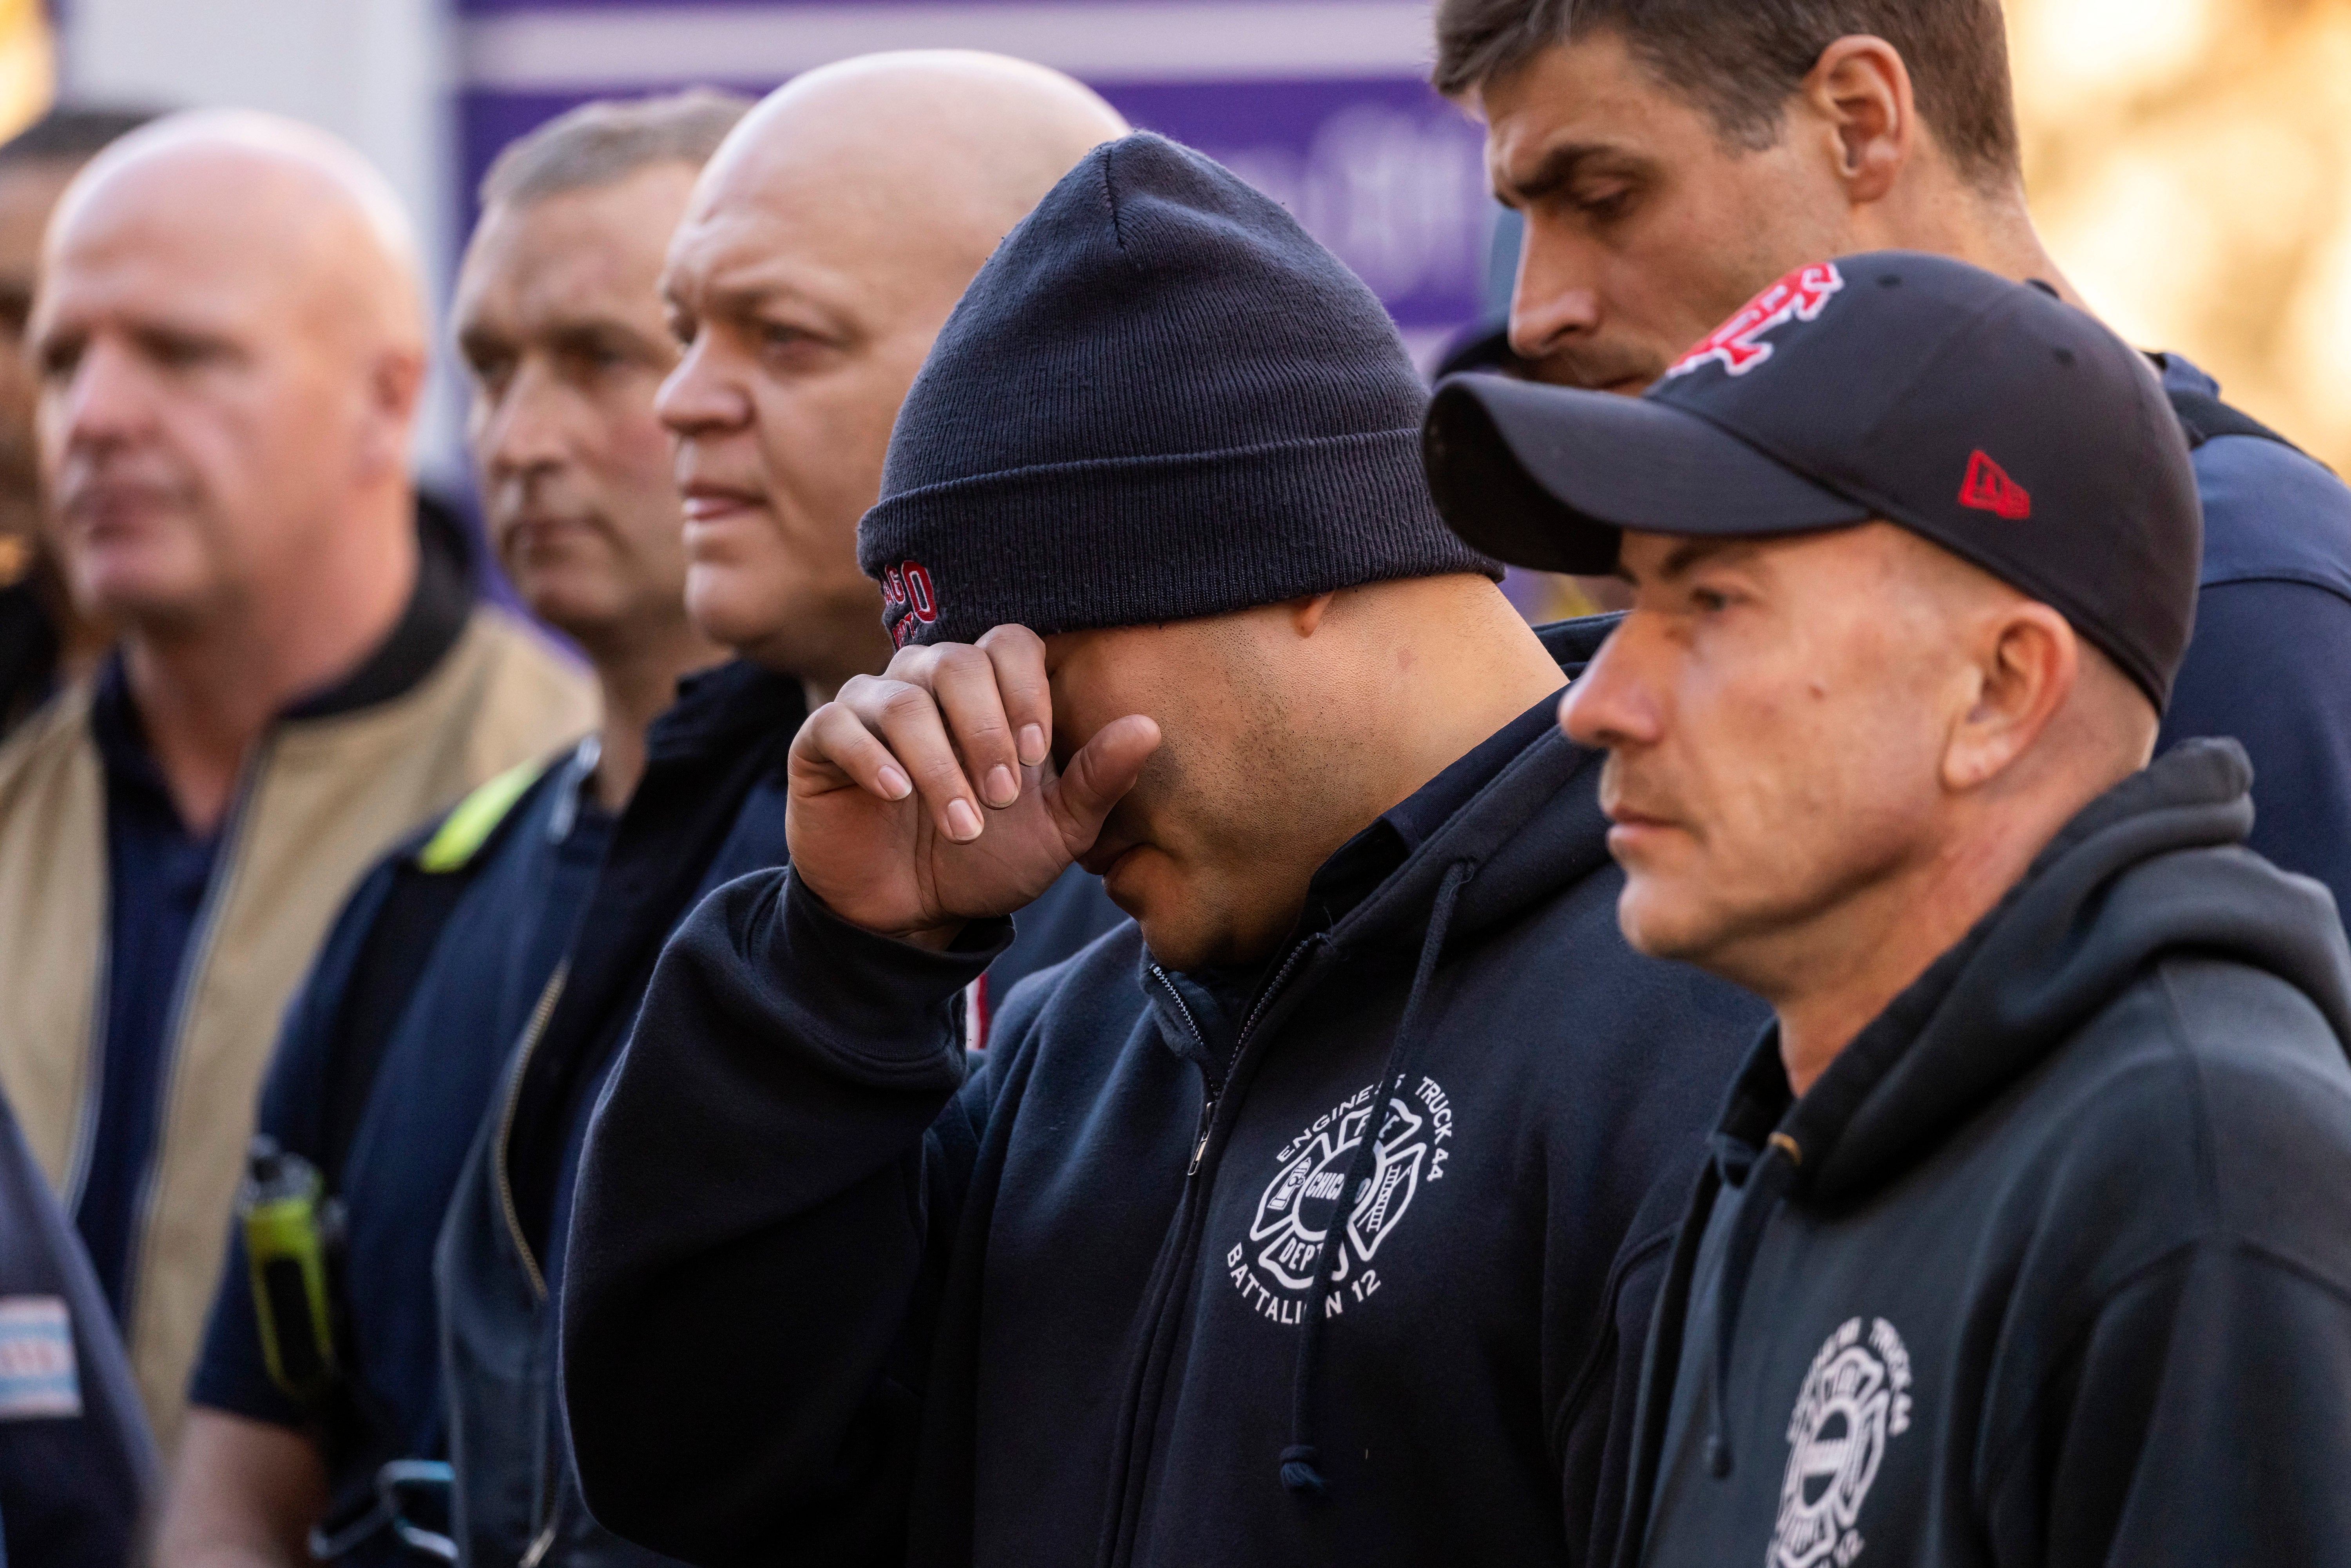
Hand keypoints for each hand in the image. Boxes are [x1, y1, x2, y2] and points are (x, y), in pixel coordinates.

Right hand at [787, 625, 1161, 942]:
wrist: (913, 912)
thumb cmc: (988, 859)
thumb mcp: (1057, 829)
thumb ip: (1098, 778)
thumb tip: (1150, 726)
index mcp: (987, 691)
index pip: (1009, 642)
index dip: (1026, 691)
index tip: (1037, 757)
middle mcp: (927, 683)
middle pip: (958, 661)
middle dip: (986, 731)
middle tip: (1001, 798)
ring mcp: (870, 707)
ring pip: (903, 698)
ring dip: (939, 763)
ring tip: (961, 823)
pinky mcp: (821, 741)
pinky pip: (840, 724)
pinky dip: (872, 758)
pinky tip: (895, 795)